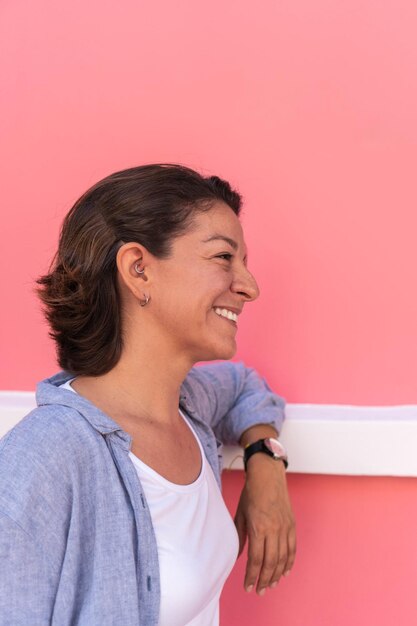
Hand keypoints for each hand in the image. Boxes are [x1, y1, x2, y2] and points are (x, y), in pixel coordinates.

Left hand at [234, 454, 295, 594]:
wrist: (268, 475)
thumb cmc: (251, 492)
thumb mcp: (240, 514)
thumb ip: (239, 536)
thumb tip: (236, 556)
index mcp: (258, 527)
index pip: (256, 559)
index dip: (252, 576)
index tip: (247, 586)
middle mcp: (274, 529)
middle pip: (271, 563)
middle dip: (264, 580)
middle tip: (259, 591)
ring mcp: (285, 527)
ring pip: (283, 558)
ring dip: (277, 575)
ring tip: (271, 585)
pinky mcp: (292, 524)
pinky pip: (292, 548)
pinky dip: (289, 562)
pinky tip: (285, 572)